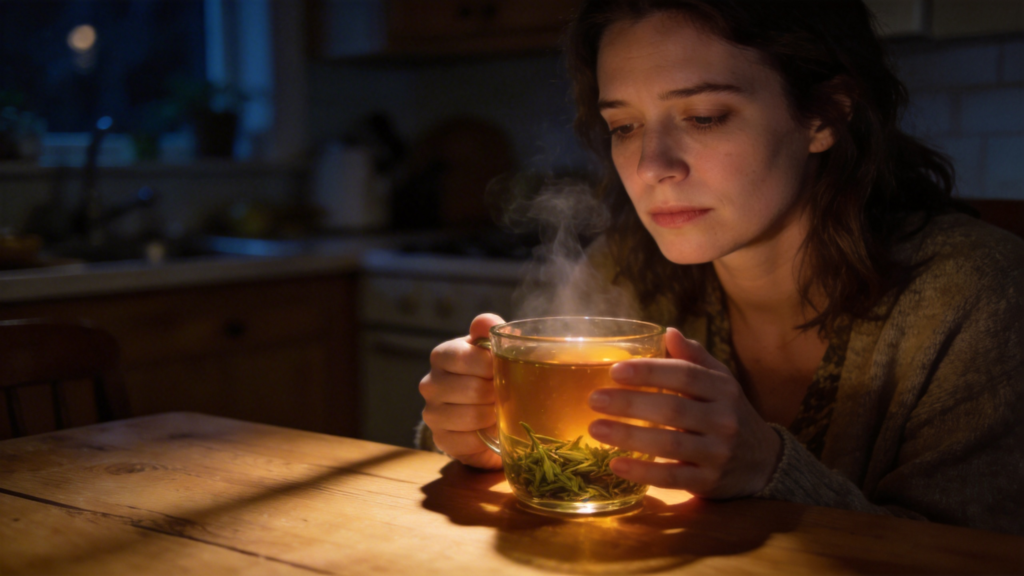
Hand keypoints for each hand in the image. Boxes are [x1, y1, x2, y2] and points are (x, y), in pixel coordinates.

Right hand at [419, 313, 503, 469]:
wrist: (484, 410)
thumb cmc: (489, 373)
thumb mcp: (491, 348)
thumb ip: (489, 330)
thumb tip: (486, 322)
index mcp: (442, 356)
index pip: (461, 357)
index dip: (488, 365)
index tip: (502, 369)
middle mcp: (430, 383)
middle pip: (470, 389)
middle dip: (495, 393)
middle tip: (506, 393)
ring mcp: (432, 413)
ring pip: (470, 416)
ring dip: (492, 416)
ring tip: (500, 411)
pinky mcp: (439, 439)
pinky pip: (466, 441)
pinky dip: (485, 438)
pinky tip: (491, 431)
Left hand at [587, 328, 780, 498]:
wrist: (764, 462)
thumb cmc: (730, 413)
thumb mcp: (721, 382)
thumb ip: (694, 359)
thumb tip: (668, 332)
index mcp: (723, 388)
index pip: (684, 375)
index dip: (649, 372)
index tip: (615, 371)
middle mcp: (724, 419)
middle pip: (672, 408)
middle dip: (630, 403)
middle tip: (594, 399)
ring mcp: (718, 452)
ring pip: (669, 443)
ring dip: (629, 436)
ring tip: (595, 427)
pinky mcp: (709, 481)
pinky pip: (672, 476)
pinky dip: (643, 471)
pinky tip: (616, 463)